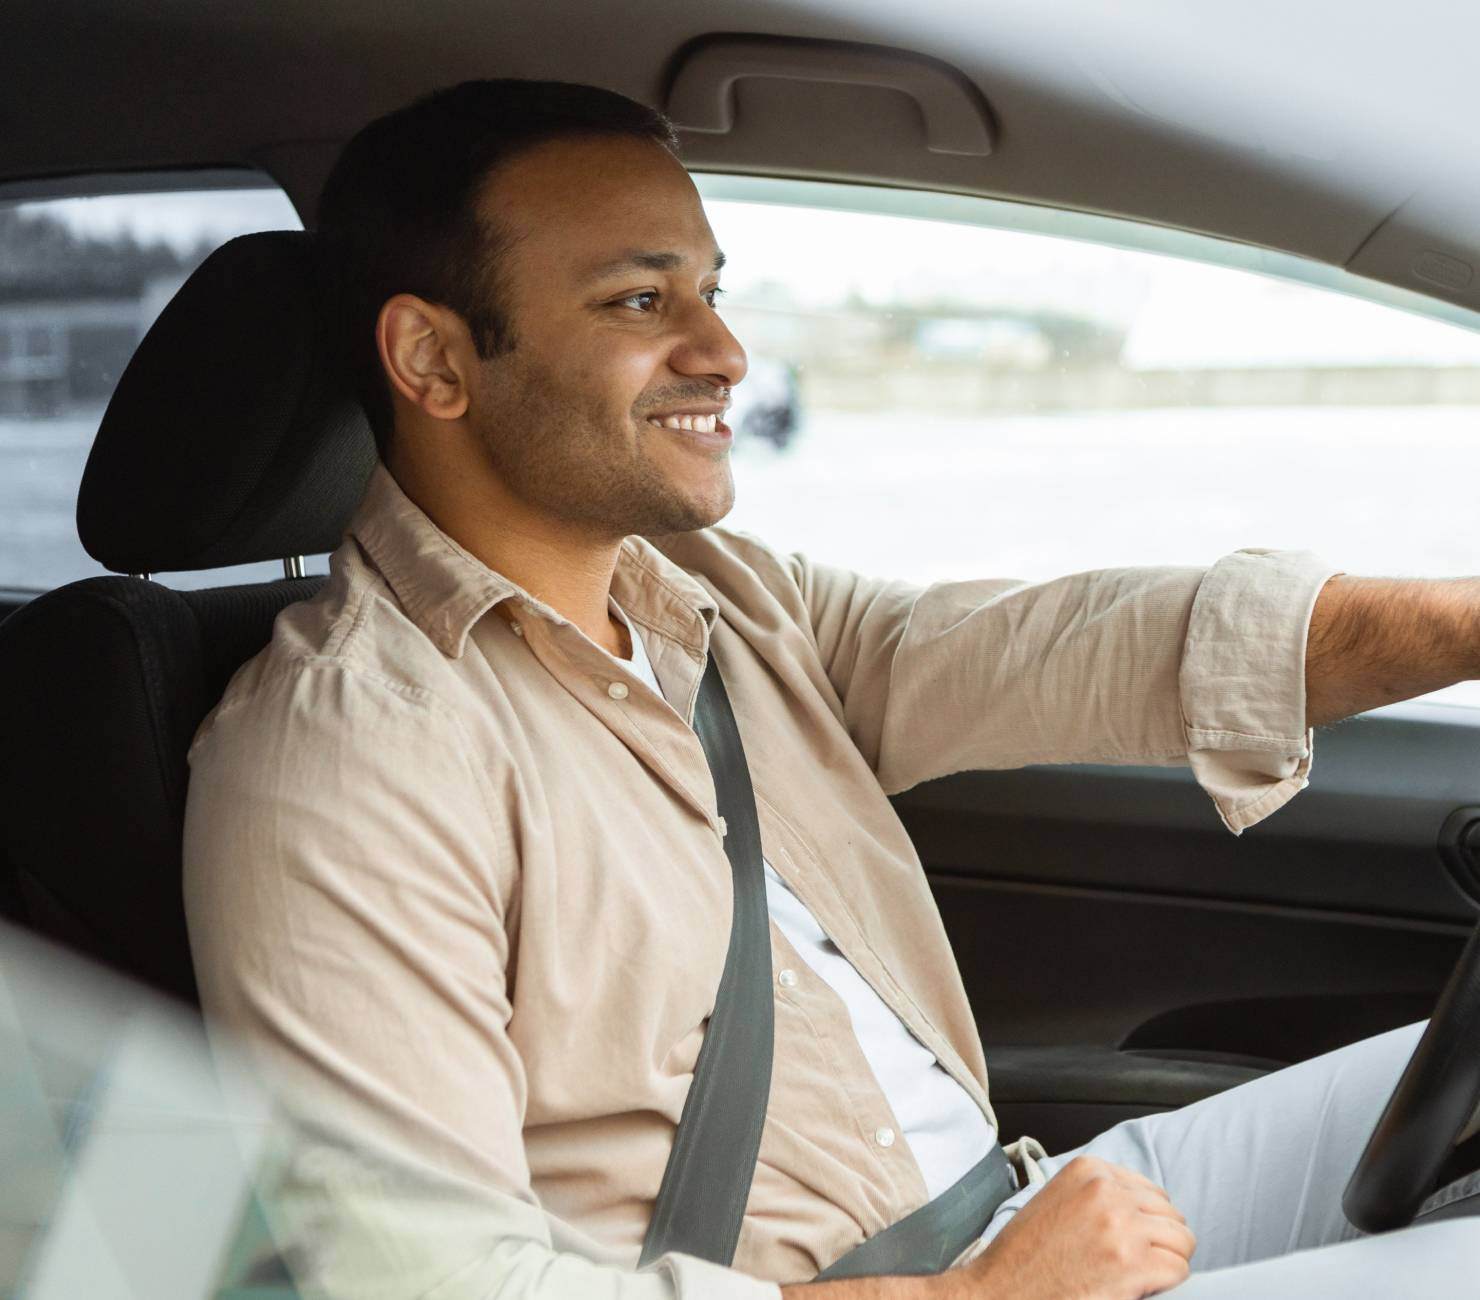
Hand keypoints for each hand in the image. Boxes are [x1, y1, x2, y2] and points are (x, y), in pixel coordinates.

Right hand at [955, 1155, 1195, 1298]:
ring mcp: (1121, 1226)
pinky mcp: (1132, 1264)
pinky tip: (1140, 1289)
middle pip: (1169, 1213)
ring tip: (1139, 1277)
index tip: (1130, 1241)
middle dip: (1160, 1241)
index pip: (1150, 1190)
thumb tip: (1143, 1208)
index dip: (1146, 1222)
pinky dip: (1167, 1284)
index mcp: (1088, 1170)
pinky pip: (1179, 1269)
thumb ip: (1098, 1193)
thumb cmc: (1025, 1255)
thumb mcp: (1057, 1200)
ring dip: (1167, 1262)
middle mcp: (1107, 1191)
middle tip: (1135, 1263)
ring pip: (1182, 1240)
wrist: (1002, 1291)